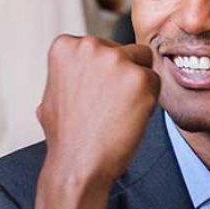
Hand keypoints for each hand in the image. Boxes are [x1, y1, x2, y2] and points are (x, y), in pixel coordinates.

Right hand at [34, 36, 160, 208]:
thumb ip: (69, 71)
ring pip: (144, 64)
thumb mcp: (53, 92)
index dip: (105, 74)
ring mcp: (116, 60)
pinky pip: (156, 83)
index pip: (104, 47)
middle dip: (124, 76)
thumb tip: (78, 67)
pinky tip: (130, 117)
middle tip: (111, 107)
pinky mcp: (140, 78)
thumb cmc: (67, 135)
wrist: (78, 164)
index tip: (96, 96)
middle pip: (126, 51)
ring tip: (119, 112)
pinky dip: (149, 101)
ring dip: (138, 86)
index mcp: (66, 45)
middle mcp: (89, 45)